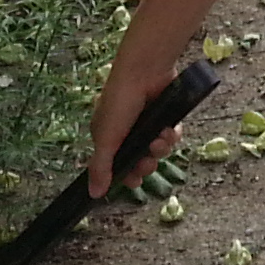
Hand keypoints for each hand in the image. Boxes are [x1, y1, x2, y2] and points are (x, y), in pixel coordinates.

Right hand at [84, 56, 183, 199]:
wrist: (145, 71)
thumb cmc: (120, 102)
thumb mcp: (106, 139)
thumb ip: (101, 168)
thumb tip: (94, 193)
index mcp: (108, 137)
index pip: (118, 165)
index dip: (128, 175)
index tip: (135, 182)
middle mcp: (127, 132)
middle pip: (140, 160)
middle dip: (146, 164)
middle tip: (149, 161)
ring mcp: (147, 123)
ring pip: (157, 149)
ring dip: (160, 148)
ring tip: (159, 139)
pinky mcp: (165, 115)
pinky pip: (171, 135)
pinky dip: (171, 135)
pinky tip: (169, 130)